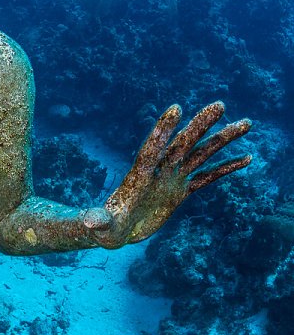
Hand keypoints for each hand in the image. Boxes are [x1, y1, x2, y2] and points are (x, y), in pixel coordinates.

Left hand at [81, 101, 251, 248]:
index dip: (163, 130)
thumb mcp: (101, 227)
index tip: (175, 108)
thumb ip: (97, 221)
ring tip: (245, 123)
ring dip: (223, 139)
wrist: (117, 230)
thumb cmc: (105, 228)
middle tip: (219, 104)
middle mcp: (159, 171)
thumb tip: (88, 221)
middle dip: (200, 124)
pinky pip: (208, 176)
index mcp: (140, 176)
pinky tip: (247, 157)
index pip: (152, 149)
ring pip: (202, 154)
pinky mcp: (181, 190)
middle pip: (183, 143)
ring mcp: (172, 178)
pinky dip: (227, 167)